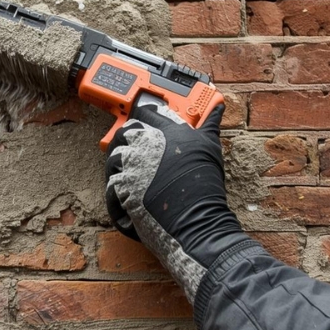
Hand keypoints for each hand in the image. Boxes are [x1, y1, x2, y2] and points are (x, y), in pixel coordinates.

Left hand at [105, 103, 249, 300]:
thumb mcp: (211, 148)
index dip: (145, 116)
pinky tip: (127, 201)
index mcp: (166, 132)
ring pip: (114, 158)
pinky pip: (111, 186)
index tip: (144, 119)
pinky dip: (117, 195)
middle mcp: (145, 145)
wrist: (196, 220)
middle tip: (134, 152)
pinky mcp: (121, 188)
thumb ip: (210, 125)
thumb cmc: (206, 185)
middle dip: (126, 140)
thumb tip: (218, 109)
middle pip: (126, 133)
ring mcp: (131, 166)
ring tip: (129, 178)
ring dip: (119, 166)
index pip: (149, 114)